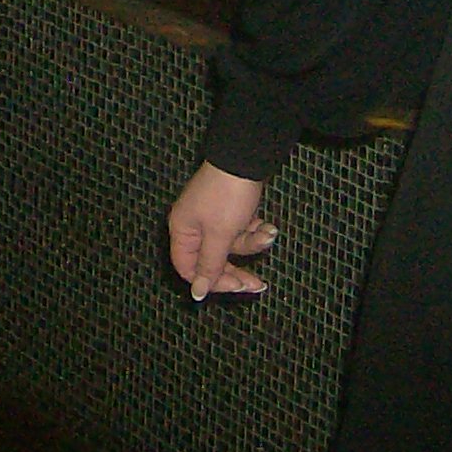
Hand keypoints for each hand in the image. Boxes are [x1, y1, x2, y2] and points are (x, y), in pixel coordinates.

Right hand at [167, 162, 273, 299]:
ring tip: (268, 233)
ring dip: (252, 243)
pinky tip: (266, 224)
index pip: (190, 269)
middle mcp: (193, 226)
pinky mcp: (227, 211)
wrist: (245, 158)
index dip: (212, 282)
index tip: (238, 287)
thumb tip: (196, 293)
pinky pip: (239, 231)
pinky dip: (254, 230)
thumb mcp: (220, 235)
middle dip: (239, 270)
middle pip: (213, 261)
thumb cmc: (227, 195)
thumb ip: (209, 266)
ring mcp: (211, 218)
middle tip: (259, 283)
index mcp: (182, 231)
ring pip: (231, 246)